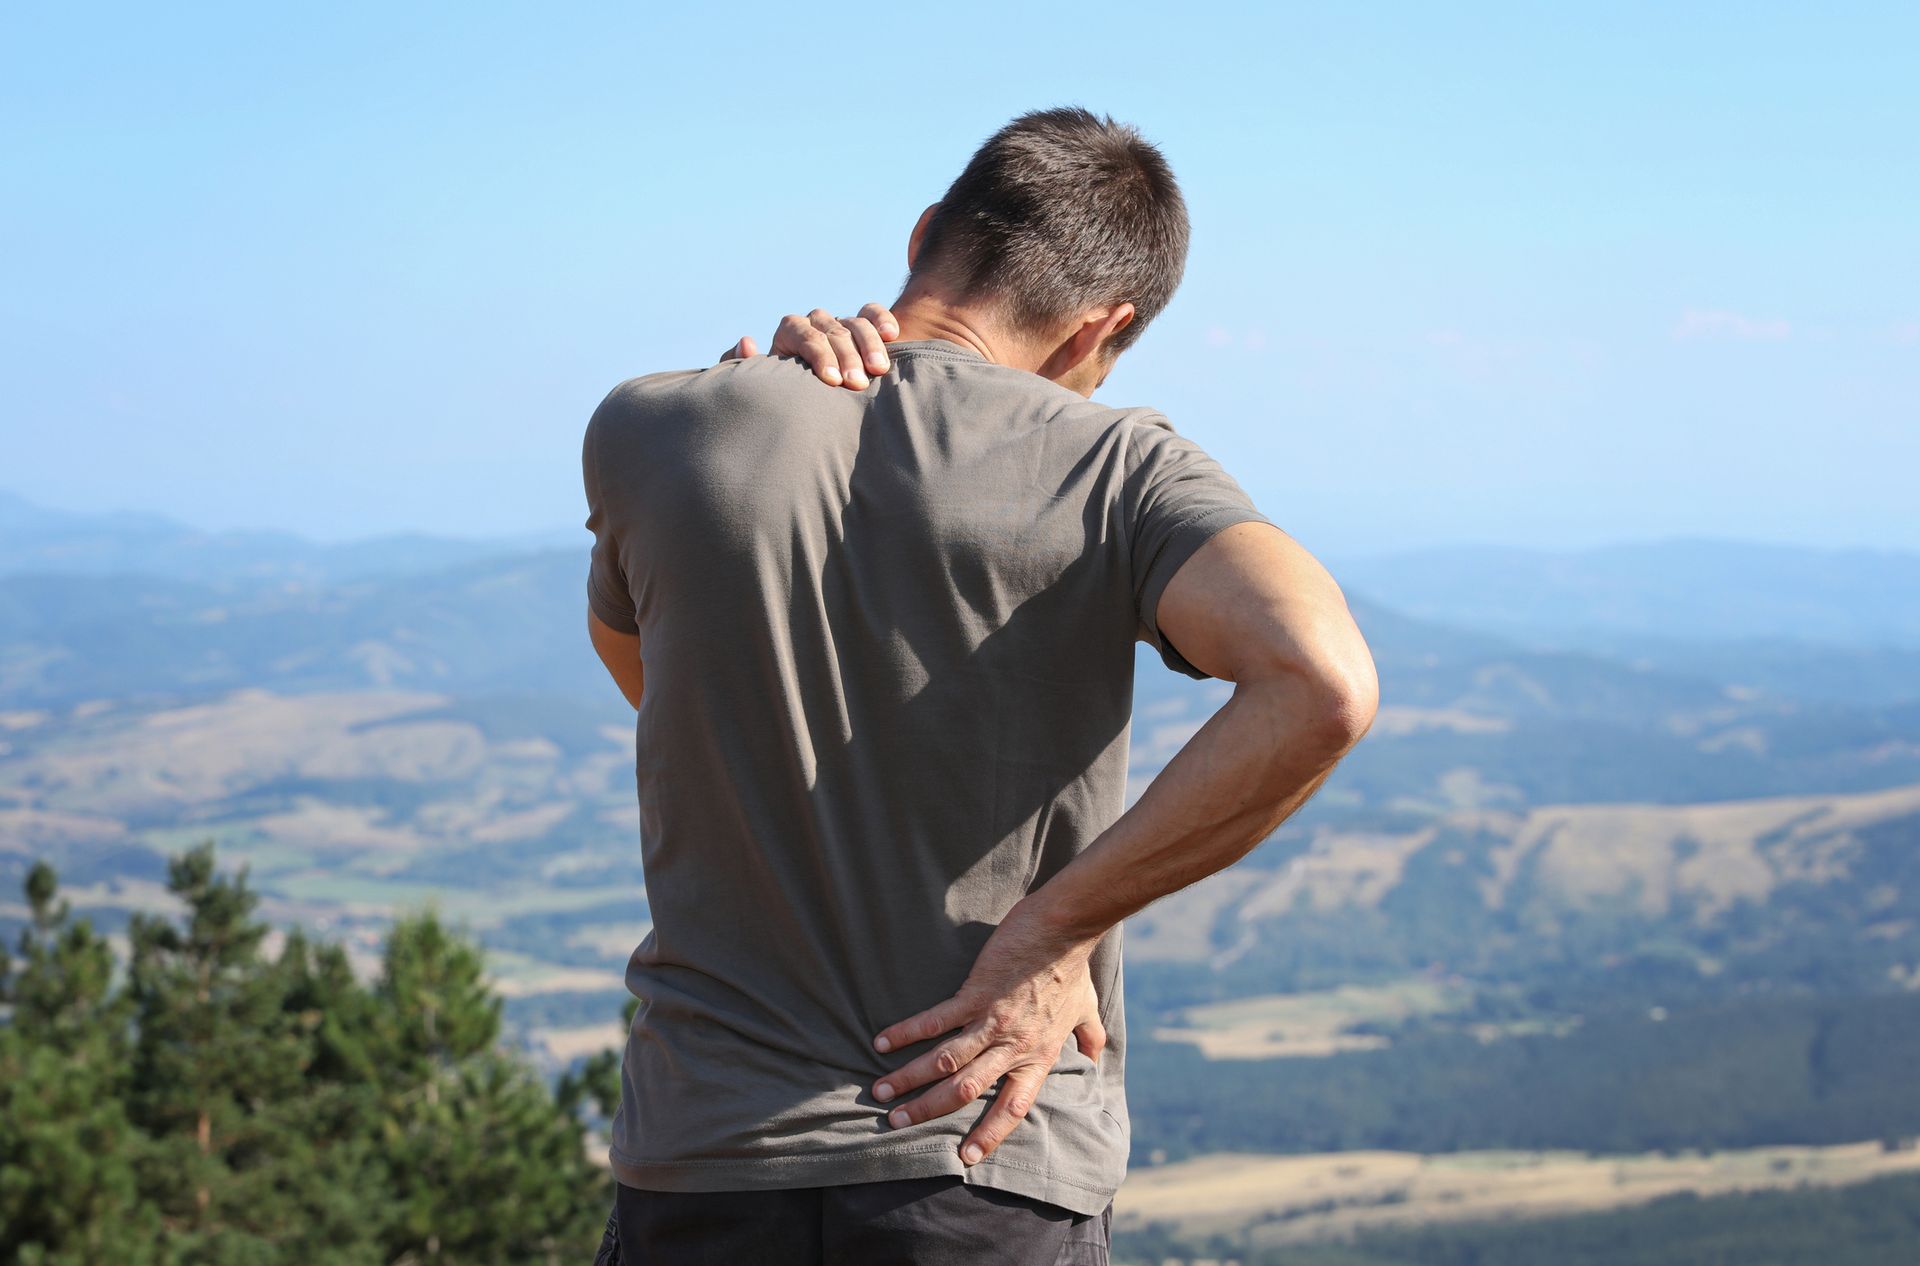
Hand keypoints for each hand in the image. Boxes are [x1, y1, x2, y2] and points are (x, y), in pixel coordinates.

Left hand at [718, 303, 898, 388]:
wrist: (807, 405)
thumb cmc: (782, 398)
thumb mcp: (759, 386)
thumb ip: (744, 367)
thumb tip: (748, 341)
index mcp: (789, 333)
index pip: (802, 332)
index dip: (818, 353)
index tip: (831, 381)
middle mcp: (814, 324)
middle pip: (832, 330)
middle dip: (846, 357)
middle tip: (857, 385)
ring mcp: (840, 324)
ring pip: (854, 322)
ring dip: (868, 344)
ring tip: (879, 370)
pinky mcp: (862, 328)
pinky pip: (871, 313)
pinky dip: (881, 320)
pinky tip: (892, 335)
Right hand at [869, 904, 1107, 1167]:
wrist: (1063, 929)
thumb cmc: (1072, 968)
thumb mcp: (1086, 1009)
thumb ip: (1088, 1036)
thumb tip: (1096, 1056)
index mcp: (1037, 1056)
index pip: (1012, 1107)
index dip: (989, 1134)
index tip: (966, 1158)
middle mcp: (1012, 1046)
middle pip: (964, 1090)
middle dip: (927, 1110)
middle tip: (896, 1124)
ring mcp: (991, 1021)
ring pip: (944, 1061)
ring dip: (909, 1079)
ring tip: (881, 1093)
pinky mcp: (975, 994)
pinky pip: (935, 1020)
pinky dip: (907, 1033)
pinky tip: (882, 1043)